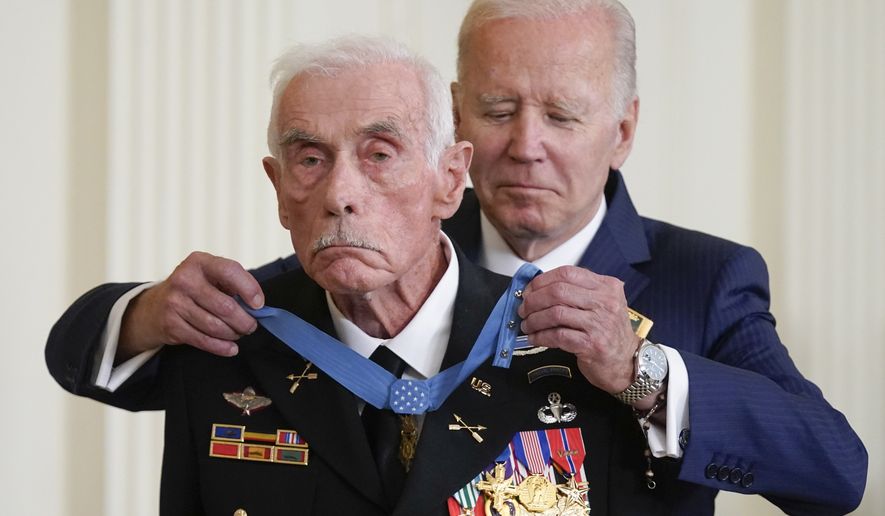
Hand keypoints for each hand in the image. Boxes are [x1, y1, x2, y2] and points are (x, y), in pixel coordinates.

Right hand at [117, 252, 263, 360]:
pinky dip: (221, 347)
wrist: (154, 307)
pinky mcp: (170, 324)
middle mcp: (185, 279)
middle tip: (251, 326)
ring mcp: (175, 302)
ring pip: (216, 326)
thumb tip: (256, 305)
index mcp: (199, 262)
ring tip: (238, 333)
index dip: (249, 289)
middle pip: (226, 306)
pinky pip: (203, 340)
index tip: (259, 305)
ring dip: (233, 334)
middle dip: (245, 321)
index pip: (230, 271)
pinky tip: (231, 348)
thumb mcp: (209, 276)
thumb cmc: (193, 290)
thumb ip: (232, 284)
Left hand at [517, 266, 639, 393]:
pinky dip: (541, 336)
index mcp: (606, 286)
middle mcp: (605, 302)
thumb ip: (576, 293)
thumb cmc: (610, 333)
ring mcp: (599, 323)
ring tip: (527, 325)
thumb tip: (537, 290)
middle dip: (534, 300)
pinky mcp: (592, 344)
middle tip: (523, 309)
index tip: (529, 291)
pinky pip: (557, 336)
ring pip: (555, 313)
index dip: (542, 281)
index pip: (567, 273)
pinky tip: (535, 338)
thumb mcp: (601, 304)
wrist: (628, 362)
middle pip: (558, 292)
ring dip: (534, 320)